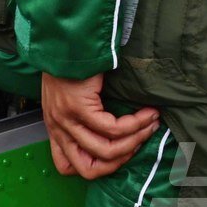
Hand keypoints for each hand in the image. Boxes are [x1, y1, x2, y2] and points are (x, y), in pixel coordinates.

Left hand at [40, 72, 160, 179]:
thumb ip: (82, 119)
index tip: (117, 154)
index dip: (94, 168)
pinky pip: (113, 128)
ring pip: (107, 150)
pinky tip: (148, 114)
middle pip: (89, 168)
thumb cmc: (73, 62)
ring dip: (135, 140)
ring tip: (151, 125)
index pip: (66, 167)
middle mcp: (58, 128)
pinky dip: (135, 125)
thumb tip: (118, 137)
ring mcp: (66, 119)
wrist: (67, 37)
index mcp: (55, 128)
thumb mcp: (69, 96)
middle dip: (122, 160)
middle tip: (142, 141)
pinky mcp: (78, 107)